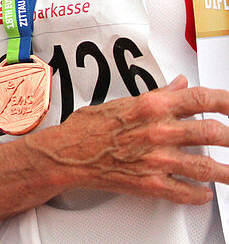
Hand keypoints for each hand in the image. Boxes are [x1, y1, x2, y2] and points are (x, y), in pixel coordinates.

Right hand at [34, 75, 228, 203]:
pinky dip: (200, 194)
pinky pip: (186, 192)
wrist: (67, 154)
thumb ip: (158, 95)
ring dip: (226, 172)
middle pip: (212, 132)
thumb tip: (180, 85)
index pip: (200, 99)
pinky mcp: (151, 184)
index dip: (226, 102)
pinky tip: (205, 192)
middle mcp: (158, 131)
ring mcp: (156, 159)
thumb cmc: (89, 128)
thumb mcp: (123, 102)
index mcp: (152, 107)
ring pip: (206, 167)